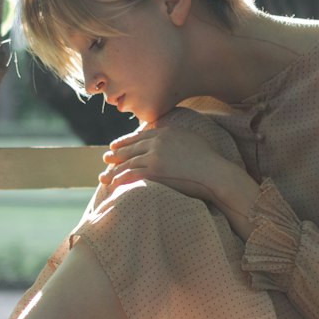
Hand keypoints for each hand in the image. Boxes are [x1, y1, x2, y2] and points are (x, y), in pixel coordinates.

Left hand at [100, 125, 227, 202]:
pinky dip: (119, 181)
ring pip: (127, 163)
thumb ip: (177, 136)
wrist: (214, 173)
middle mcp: (157, 142)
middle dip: (116, 154)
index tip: (116, 145)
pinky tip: (112, 186)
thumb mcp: (192, 139)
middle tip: (106, 158)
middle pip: (130, 148)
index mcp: (165, 132)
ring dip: (113, 170)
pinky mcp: (154, 172)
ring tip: (104, 176)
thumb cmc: (209, 159)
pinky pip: (130, 176)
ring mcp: (154, 157)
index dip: (125, 141)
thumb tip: (171, 138)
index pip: (139, 136)